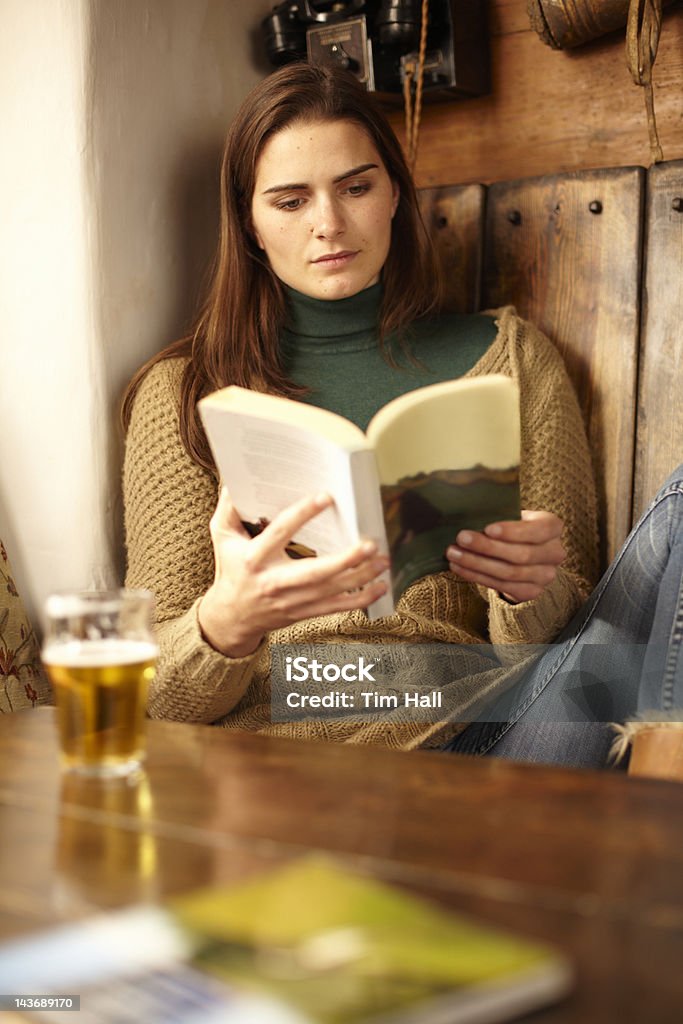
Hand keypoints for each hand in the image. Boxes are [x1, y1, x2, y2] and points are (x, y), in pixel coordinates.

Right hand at [198, 488, 389, 656]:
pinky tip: (381, 586)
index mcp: (255, 558)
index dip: (302, 515)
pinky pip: (338, 607)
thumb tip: (235, 481)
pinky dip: (362, 599)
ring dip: (361, 576)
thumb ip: (229, 508)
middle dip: (345, 560)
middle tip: (370, 543)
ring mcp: (292, 600)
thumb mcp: (222, 537)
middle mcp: (275, 582)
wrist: (232, 617)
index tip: (326, 497)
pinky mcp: (305, 612)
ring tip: (383, 559)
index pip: (280, 533)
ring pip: (332, 590)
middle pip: (314, 572)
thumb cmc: (231, 569)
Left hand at [445, 510, 565, 603]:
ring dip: (477, 564)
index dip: (512, 532)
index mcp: (552, 527)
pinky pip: (501, 586)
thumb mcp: (512, 515)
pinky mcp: (531, 591)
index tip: (488, 528)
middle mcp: (555, 553)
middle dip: (487, 547)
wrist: (522, 554)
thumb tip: (468, 515)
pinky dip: (476, 576)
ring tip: (454, 553)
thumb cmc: (512, 527)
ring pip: (509, 573)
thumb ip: (498, 514)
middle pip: (521, 555)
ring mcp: (546, 575)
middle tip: (461, 538)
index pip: (536, 531)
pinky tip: (459, 567)